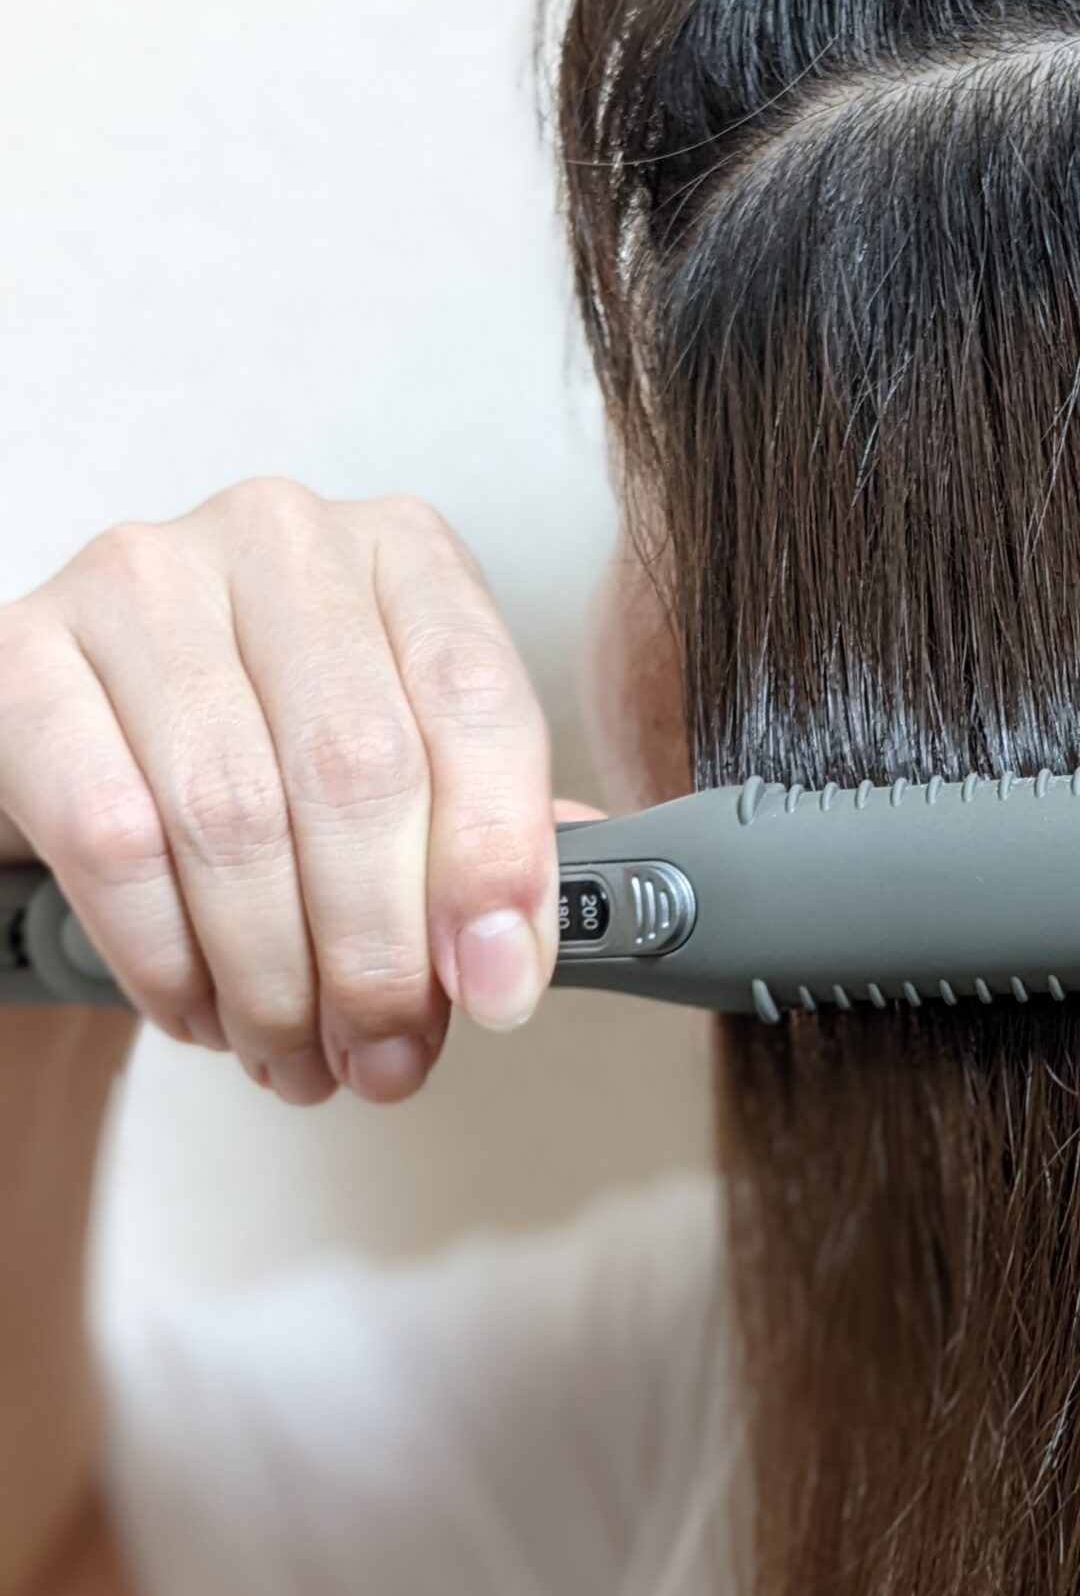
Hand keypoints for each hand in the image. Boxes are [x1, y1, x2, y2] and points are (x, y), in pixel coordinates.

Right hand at [0, 480, 563, 1105]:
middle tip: (384, 1056)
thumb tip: (514, 958)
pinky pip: (110, 838)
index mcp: (402, 552)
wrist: (100, 729)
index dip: (495, 861)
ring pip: (233, 816)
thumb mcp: (405, 764)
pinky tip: (201, 1009)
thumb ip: (481, 841)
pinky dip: (166, 957)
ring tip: (296, 1054)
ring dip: (274, 978)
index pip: (476, 701)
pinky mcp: (25, 654)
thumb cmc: (275, 744)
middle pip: (357, 769)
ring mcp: (143, 582)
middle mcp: (278, 538)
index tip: (497, 988)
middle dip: (379, 952)